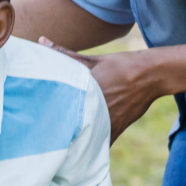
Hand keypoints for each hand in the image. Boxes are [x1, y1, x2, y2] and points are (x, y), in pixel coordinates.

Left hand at [39, 38, 157, 141]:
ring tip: (60, 141)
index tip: (35, 117)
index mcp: (86, 91)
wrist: (150, 75)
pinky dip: (92, 142)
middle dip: (59, 128)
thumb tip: (41, 40)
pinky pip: (102, 140)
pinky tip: (81, 146)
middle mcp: (97, 108)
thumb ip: (65, 54)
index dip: (47, 112)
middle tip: (43, 131)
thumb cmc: (119, 65)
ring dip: (75, 137)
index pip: (61, 105)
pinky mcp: (118, 127)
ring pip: (87, 135)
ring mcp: (108, 121)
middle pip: (72, 124)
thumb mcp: (92, 59)